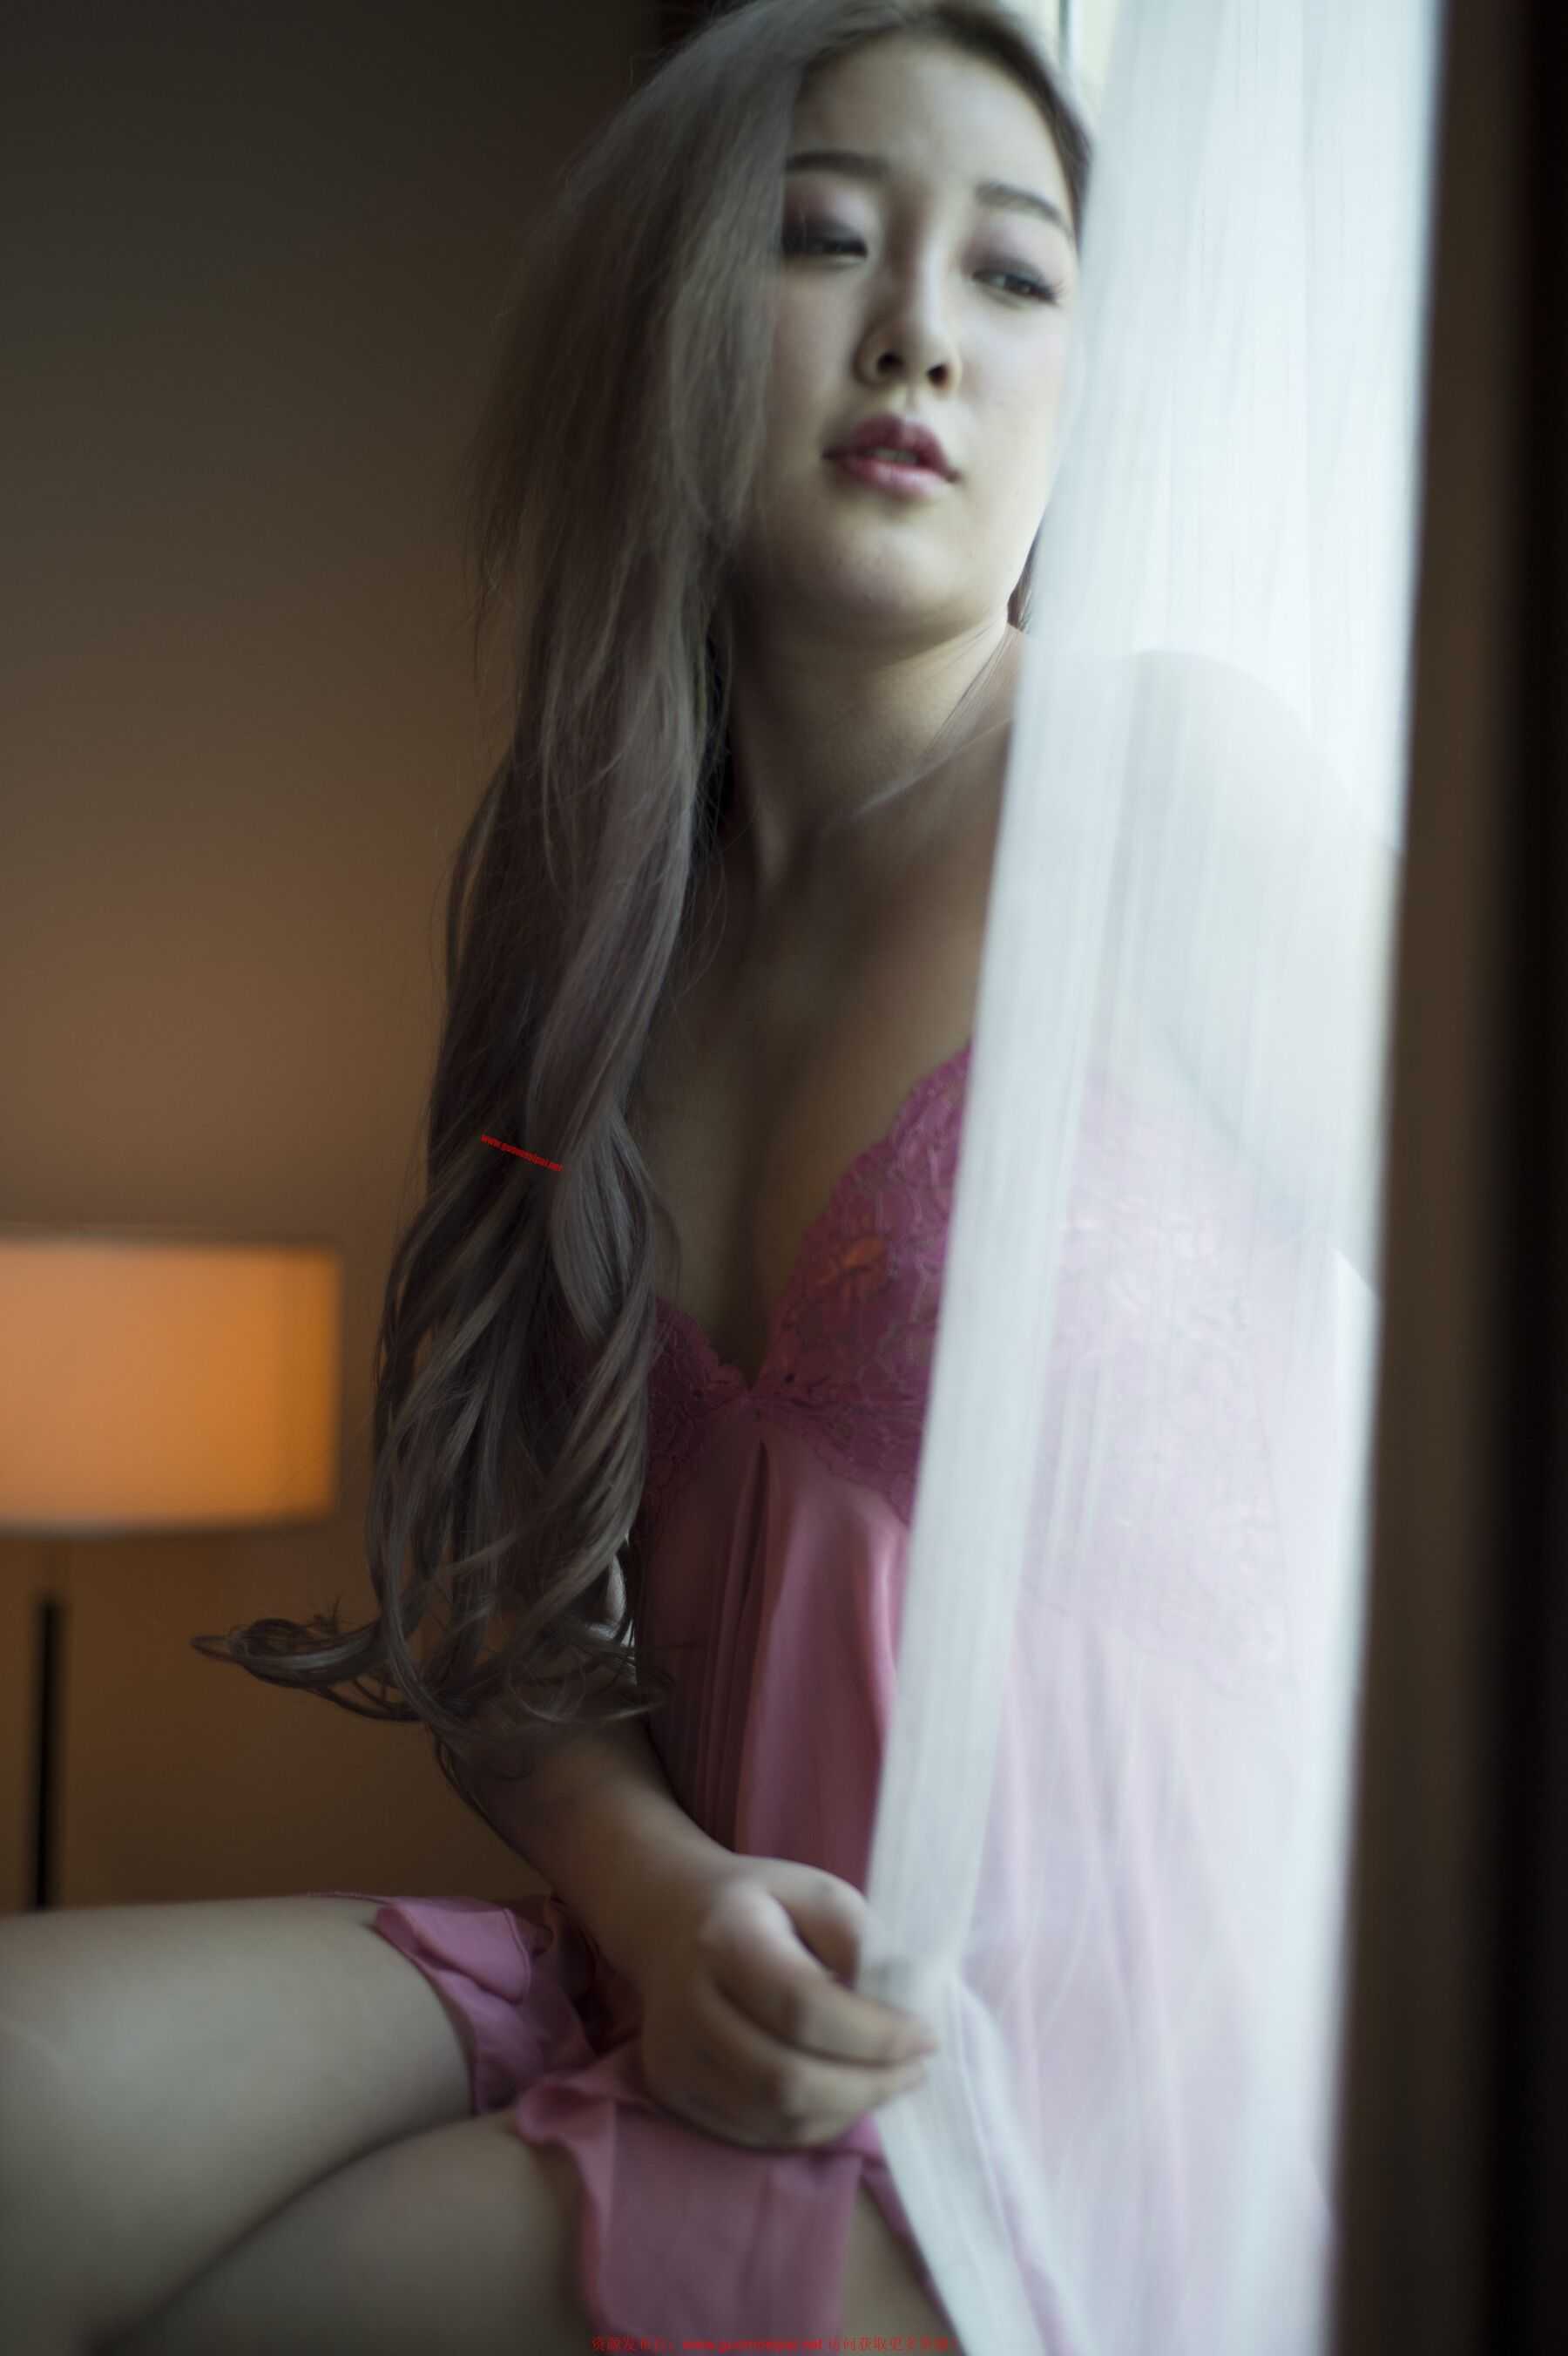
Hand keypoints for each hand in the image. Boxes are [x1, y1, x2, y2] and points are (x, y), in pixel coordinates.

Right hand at [626, 1854, 938, 2150]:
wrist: (665, 1916)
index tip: (926, 2035)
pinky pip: (757, 2132)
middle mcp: (687, 2004)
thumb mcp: (817, 1893)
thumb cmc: (759, 1904)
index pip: (804, 2007)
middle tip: (915, 2070)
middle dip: (868, 2085)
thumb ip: (861, 1940)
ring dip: (846, 2110)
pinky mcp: (673, 2091)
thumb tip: (903, 2005)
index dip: (874, 2034)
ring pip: (775, 2118)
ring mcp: (674, 2056)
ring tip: (885, 2080)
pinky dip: (813, 2123)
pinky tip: (840, 2092)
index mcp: (724, 1938)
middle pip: (786, 2079)